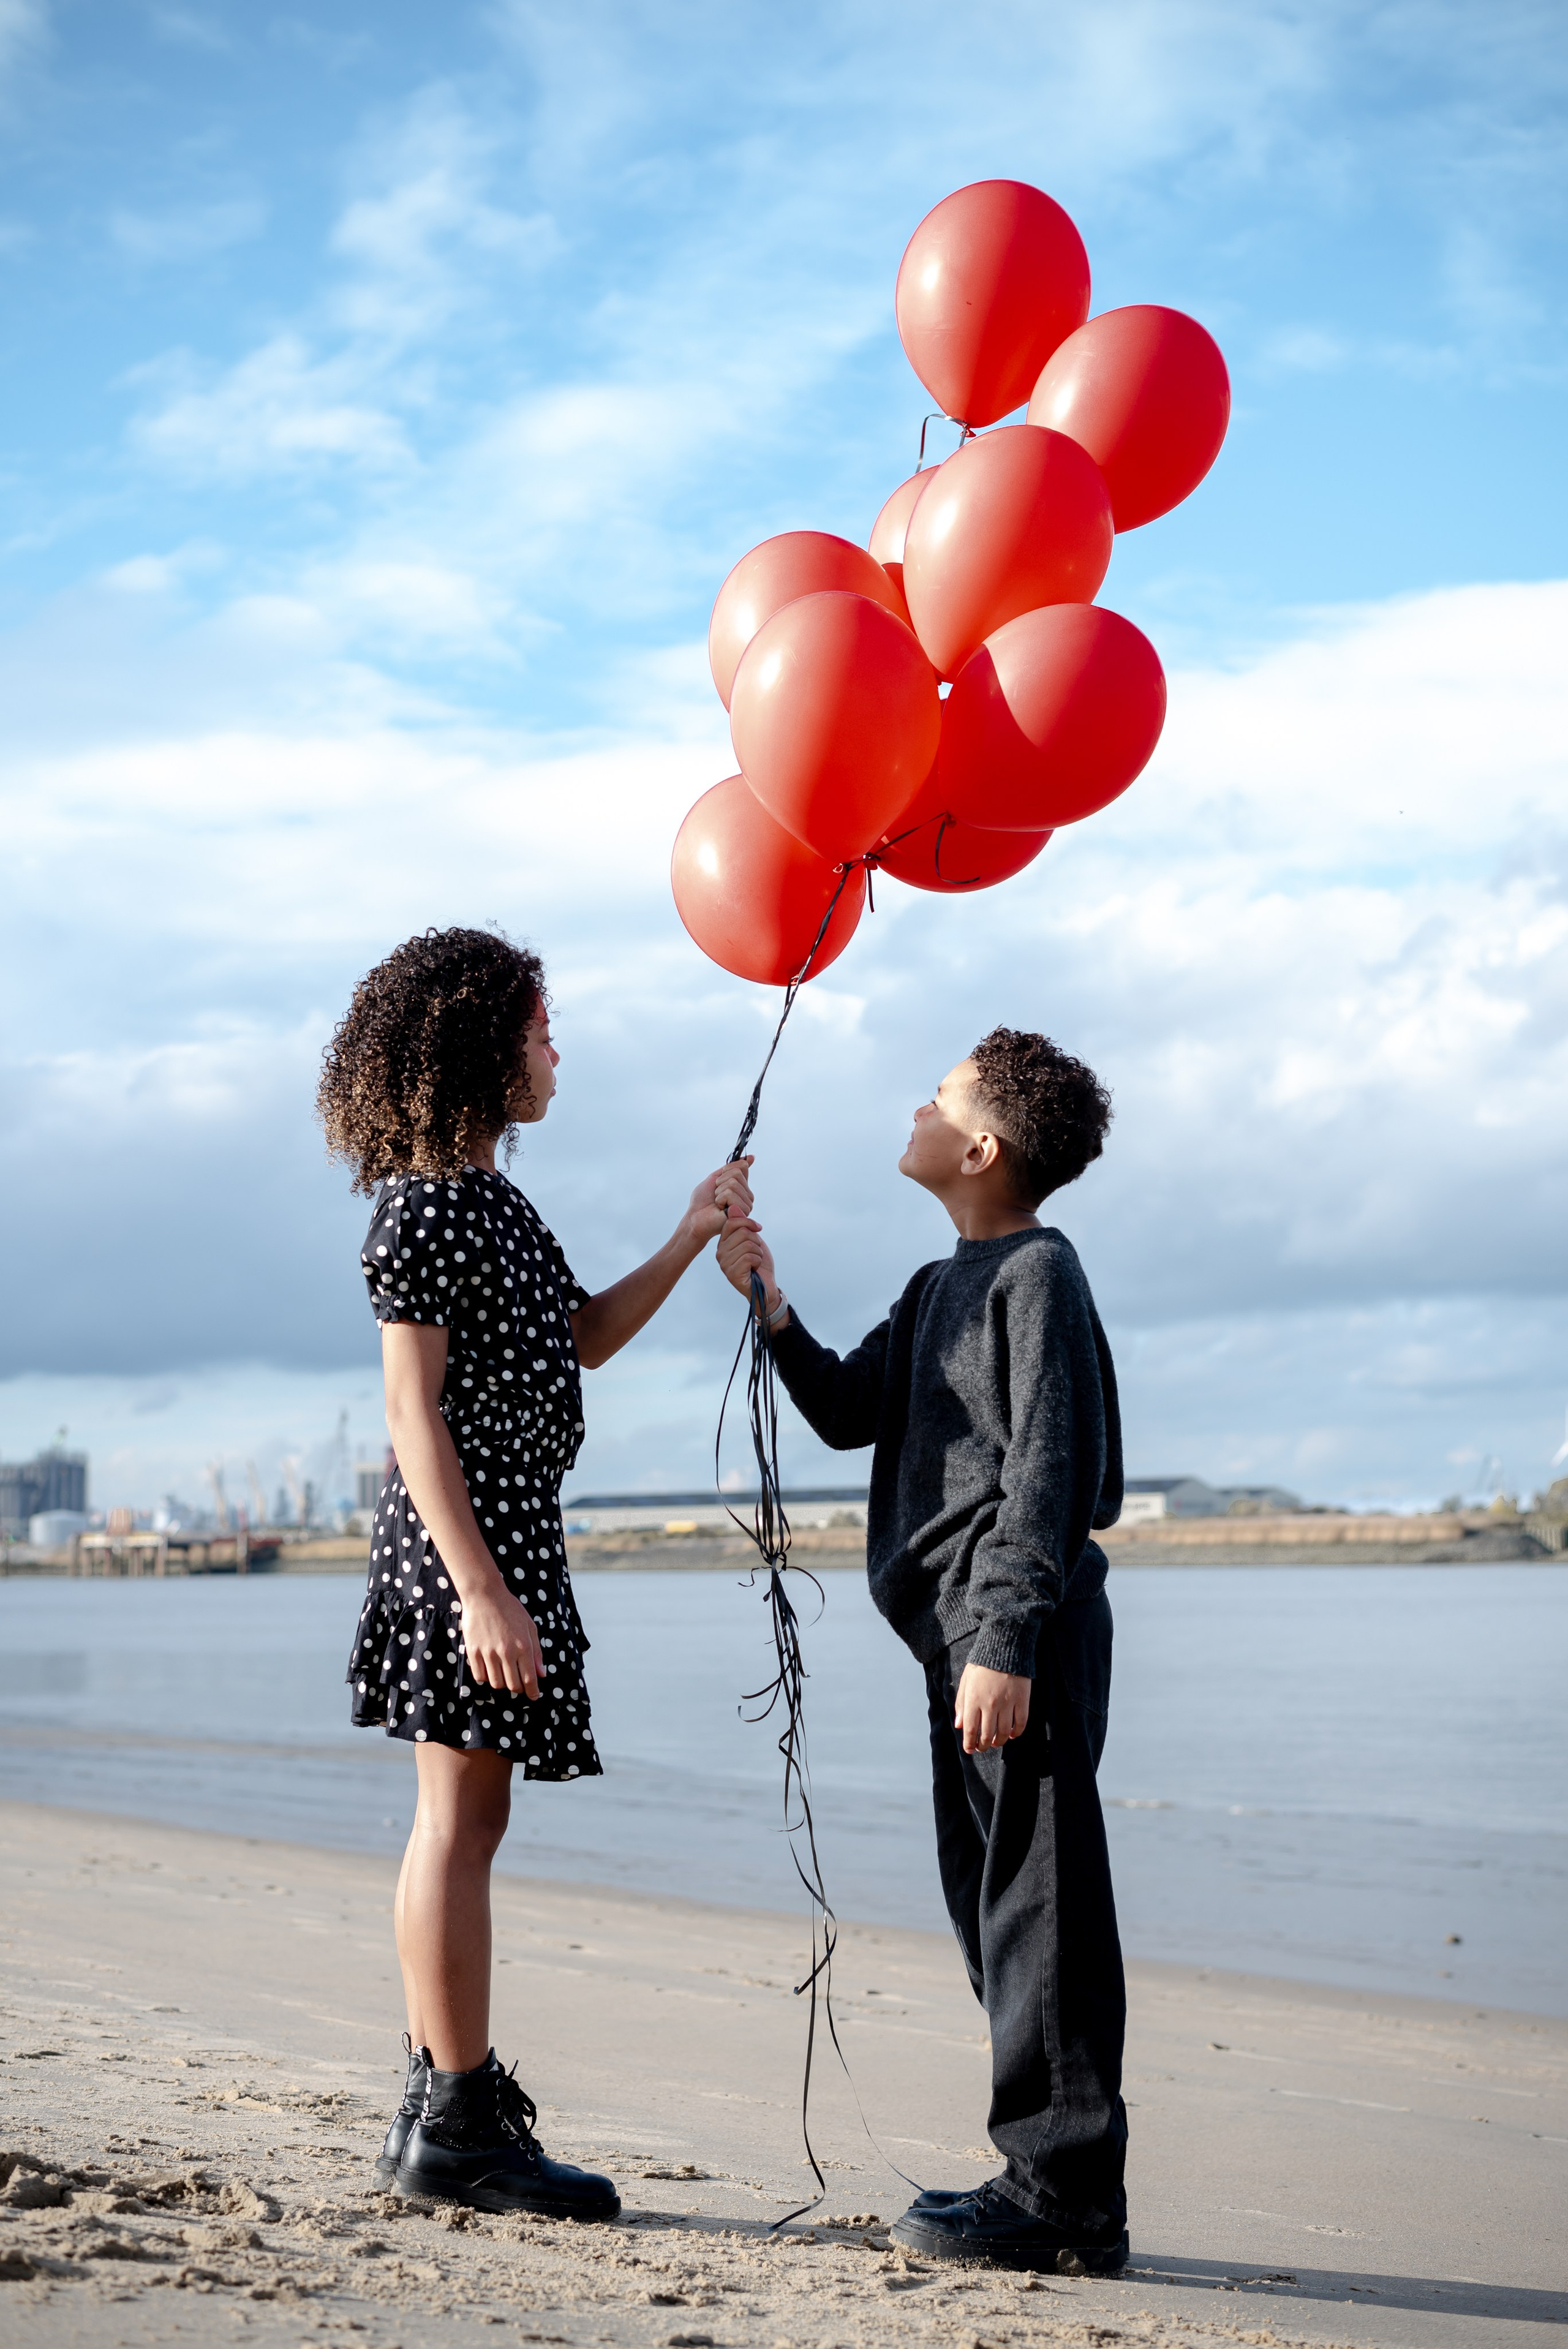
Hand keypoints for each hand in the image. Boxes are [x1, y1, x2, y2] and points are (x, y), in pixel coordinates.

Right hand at [458, 1582, 543, 1698]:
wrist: (485, 1595)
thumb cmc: (510, 1609)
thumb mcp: (529, 1626)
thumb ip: (536, 1651)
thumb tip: (541, 1673)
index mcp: (523, 1646)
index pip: (529, 1678)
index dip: (532, 1691)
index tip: (534, 1696)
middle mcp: (506, 1652)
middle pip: (512, 1685)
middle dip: (518, 1688)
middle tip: (518, 1684)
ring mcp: (488, 1653)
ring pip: (496, 1683)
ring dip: (502, 1683)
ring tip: (504, 1675)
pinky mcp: (473, 1652)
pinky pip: (480, 1676)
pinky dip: (486, 1677)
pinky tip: (490, 1669)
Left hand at [682, 1157, 754, 1247]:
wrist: (695, 1217)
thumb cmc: (703, 1201)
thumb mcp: (715, 1178)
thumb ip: (732, 1167)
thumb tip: (752, 1157)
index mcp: (743, 1187)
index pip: (742, 1166)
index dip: (726, 1171)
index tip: (719, 1181)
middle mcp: (748, 1196)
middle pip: (737, 1174)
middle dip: (720, 1182)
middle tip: (716, 1194)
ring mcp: (746, 1204)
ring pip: (733, 1184)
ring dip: (719, 1192)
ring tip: (717, 1203)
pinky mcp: (742, 1211)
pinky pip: (730, 1194)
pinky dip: (719, 1199)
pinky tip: (720, 1209)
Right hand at [716, 1215, 779, 1317]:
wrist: (766, 1285)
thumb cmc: (759, 1263)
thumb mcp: (753, 1240)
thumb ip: (743, 1225)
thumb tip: (732, 1206)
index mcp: (723, 1243)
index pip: (731, 1222)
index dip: (748, 1222)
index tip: (758, 1229)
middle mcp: (720, 1253)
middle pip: (742, 1232)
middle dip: (756, 1241)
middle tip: (756, 1252)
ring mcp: (725, 1264)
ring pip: (747, 1244)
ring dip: (758, 1252)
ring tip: (755, 1261)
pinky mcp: (732, 1274)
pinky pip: (749, 1257)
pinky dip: (757, 1261)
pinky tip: (754, 1269)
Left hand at [954, 1663, 1029, 1754]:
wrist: (1003, 1646)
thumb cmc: (981, 1664)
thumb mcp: (966, 1681)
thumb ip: (961, 1703)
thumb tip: (959, 1725)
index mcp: (973, 1699)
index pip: (970, 1730)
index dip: (969, 1744)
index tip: (969, 1750)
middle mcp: (989, 1704)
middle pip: (986, 1734)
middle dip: (983, 1746)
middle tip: (982, 1748)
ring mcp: (1007, 1703)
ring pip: (1003, 1732)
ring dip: (999, 1741)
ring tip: (996, 1743)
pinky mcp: (1022, 1700)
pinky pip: (1020, 1723)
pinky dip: (1017, 1733)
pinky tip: (1013, 1735)